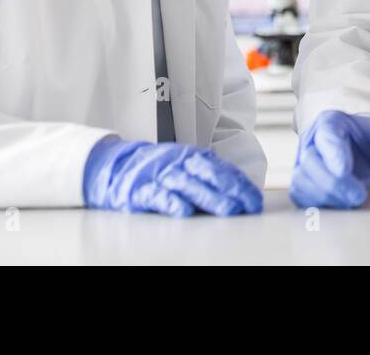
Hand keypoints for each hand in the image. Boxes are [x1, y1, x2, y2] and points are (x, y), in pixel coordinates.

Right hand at [82, 138, 262, 216]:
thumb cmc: (157, 170)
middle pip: (208, 176)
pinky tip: (184, 211)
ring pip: (188, 185)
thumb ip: (209, 176)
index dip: (239, 185)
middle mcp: (178, 163)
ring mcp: (160, 174)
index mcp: (192, 157)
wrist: (115, 166)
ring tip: (227, 210)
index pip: (221, 170)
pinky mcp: (141, 188)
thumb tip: (240, 192)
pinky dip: (171, 202)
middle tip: (245, 205)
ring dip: (209, 197)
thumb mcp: (185, 167)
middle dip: (229, 191)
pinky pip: (158, 195)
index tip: (254, 201)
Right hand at [289, 110, 369, 208]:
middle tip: (359, 195)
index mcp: (331, 122)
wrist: (358, 146)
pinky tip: (339, 205)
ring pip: (302, 181)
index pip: (327, 135)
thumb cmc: (369, 138)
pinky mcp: (302, 182)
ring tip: (352, 201)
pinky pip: (301, 196)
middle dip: (334, 183)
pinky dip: (319, 204)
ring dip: (328, 196)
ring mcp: (303, 162)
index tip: (343, 171)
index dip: (334, 154)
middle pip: (311, 161)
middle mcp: (312, 141)